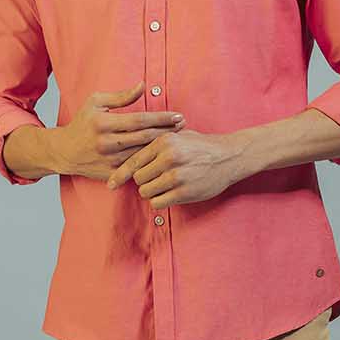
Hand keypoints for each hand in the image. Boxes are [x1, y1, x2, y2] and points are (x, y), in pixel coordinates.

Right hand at [54, 79, 185, 180]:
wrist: (65, 152)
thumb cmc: (82, 123)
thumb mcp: (96, 102)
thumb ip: (121, 96)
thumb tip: (144, 86)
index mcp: (103, 123)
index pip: (140, 119)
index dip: (161, 118)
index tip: (178, 115)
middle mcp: (107, 143)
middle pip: (145, 137)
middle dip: (167, 131)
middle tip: (184, 125)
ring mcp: (110, 160)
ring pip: (143, 153)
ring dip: (163, 146)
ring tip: (179, 138)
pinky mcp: (112, 173)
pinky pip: (136, 167)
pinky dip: (151, 160)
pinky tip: (164, 155)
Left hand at [106, 127, 238, 205]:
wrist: (229, 157)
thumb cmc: (200, 146)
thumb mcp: (177, 136)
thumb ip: (155, 144)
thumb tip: (129, 155)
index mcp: (164, 142)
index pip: (134, 161)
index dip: (119, 174)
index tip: (110, 184)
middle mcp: (169, 158)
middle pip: (138, 179)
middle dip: (143, 181)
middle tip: (155, 179)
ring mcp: (177, 176)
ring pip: (146, 192)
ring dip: (152, 192)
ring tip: (164, 185)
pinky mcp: (184, 192)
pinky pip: (158, 202)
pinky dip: (160, 201)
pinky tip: (170, 194)